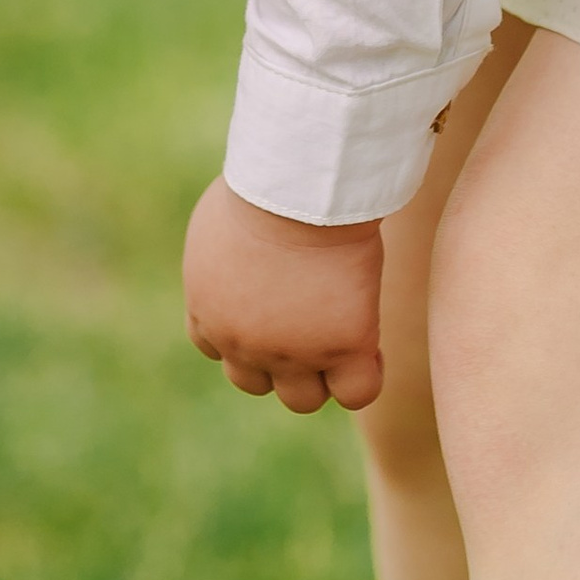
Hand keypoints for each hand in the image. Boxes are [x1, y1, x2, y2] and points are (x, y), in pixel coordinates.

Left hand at [183, 177, 384, 412]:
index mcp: (208, 310)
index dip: (248, 332)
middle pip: (255, 382)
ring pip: (303, 398)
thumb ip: (222, 256)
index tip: (274, 303)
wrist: (297, 187)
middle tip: (308, 314)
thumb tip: (241, 255)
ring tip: (342, 329)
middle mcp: (242, 343)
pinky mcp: (342, 348)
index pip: (219, 349)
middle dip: (278, 358)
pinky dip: (366, 375)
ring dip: (319, 372)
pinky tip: (371, 343)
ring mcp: (292, 354)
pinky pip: (358, 391)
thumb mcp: (220, 220)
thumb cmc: (262, 181)